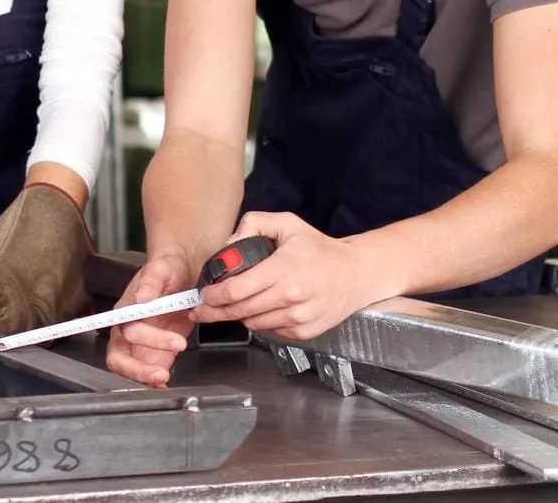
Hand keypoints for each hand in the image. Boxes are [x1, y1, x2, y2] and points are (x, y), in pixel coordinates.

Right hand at [104, 253, 193, 387]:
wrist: (180, 274)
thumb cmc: (168, 269)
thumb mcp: (163, 268)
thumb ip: (153, 280)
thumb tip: (142, 296)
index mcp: (127, 308)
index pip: (128, 330)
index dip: (147, 341)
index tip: (176, 343)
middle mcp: (128, 329)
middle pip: (118, 357)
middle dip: (138, 369)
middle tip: (163, 374)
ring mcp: (138, 343)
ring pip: (128, 368)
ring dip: (143, 378)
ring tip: (164, 380)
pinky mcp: (152, 352)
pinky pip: (145, 371)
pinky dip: (152, 381)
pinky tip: (165, 383)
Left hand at [193, 212, 391, 340]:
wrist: (356, 274)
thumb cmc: (320, 249)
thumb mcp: (287, 224)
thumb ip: (254, 224)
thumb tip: (228, 245)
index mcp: (284, 269)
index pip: (236, 290)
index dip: (213, 296)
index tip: (202, 295)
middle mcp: (291, 297)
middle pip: (239, 312)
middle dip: (215, 311)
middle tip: (201, 308)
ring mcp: (299, 318)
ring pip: (253, 324)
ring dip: (239, 316)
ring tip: (233, 305)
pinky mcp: (304, 332)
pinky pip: (270, 331)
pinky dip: (260, 322)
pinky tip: (262, 308)